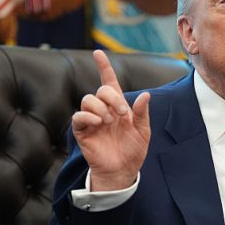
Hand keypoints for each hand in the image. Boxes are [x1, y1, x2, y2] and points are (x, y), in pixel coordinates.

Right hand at [72, 50, 150, 190]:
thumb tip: (146, 95)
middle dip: (111, 97)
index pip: (109, 82)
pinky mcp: (83, 132)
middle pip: (100, 90)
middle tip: (121, 112)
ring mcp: (92, 120)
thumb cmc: (133, 151)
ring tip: (109, 121)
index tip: (98, 53)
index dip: (104, 67)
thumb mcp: (143, 131)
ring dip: (100, 107)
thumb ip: (143, 113)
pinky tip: (99, 123)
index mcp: (118, 107)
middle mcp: (103, 110)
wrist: (123, 170)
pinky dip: (88, 116)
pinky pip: (78, 117)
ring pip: (87, 100)